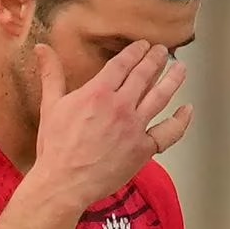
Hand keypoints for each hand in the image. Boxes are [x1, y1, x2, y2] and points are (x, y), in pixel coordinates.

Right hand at [30, 41, 191, 210]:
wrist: (64, 182)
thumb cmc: (55, 147)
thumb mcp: (50, 106)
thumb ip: (51, 74)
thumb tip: (42, 47)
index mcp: (98, 92)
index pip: (123, 63)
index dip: (136, 51)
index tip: (143, 46)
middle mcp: (121, 105)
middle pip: (145, 75)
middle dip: (156, 59)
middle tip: (163, 51)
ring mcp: (135, 127)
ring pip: (161, 96)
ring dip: (173, 79)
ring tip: (180, 68)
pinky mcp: (144, 149)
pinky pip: (169, 132)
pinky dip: (181, 120)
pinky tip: (187, 110)